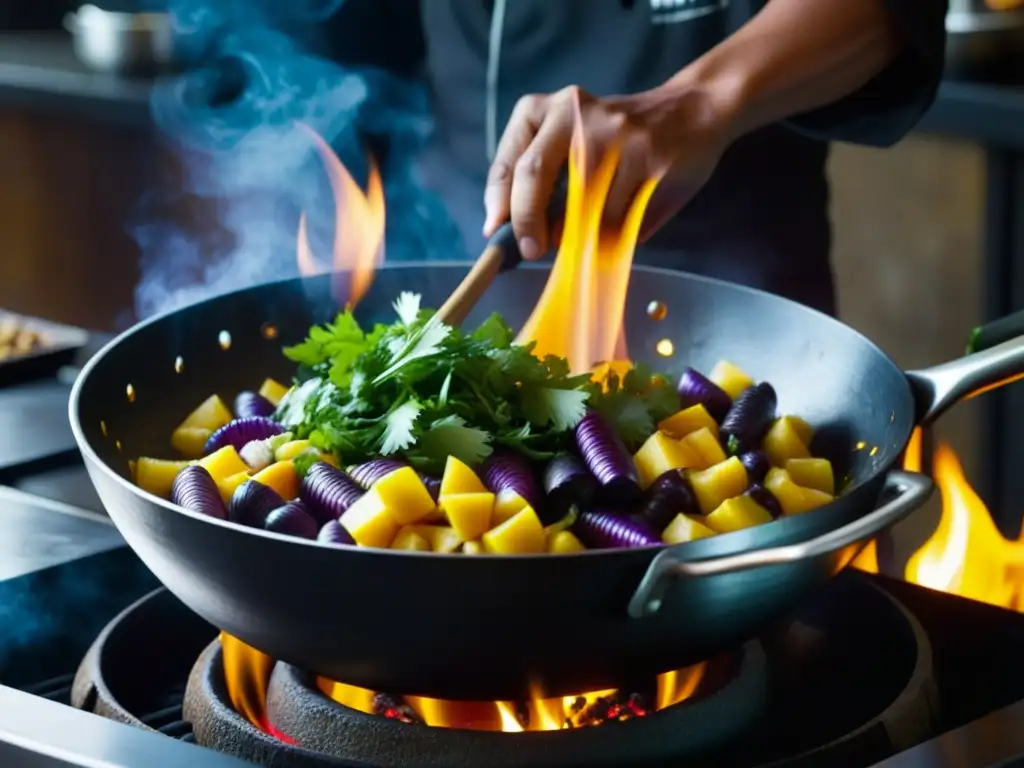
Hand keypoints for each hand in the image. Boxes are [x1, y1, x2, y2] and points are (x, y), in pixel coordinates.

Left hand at [482, 82, 737, 259]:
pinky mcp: (649, 160)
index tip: (497, 233)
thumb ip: (543, 177)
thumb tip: (512, 232)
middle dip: (526, 222)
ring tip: (588, 232)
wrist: (693, 111)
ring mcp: (617, 136)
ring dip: (578, 234)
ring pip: (579, 205)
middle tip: (531, 251)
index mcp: (553, 109)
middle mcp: (580, 114)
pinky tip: (622, 221)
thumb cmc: (619, 138)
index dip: (500, 203)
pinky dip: (613, 234)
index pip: (513, 161)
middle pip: (532, 174)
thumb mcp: (574, 139)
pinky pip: (619, 217)